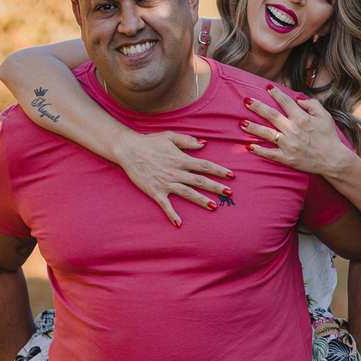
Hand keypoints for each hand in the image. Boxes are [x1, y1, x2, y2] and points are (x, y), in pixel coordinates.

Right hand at [113, 131, 233, 226]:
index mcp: (180, 158)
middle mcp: (176, 172)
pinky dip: (172, 215)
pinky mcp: (155, 191)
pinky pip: (165, 205)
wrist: (128, 149)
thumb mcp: (170, 136)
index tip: (231, 175)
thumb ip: (187, 140)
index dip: (219, 171)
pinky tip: (179, 224)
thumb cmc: (150, 142)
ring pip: (187, 193)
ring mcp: (165, 183)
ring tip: (214, 206)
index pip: (204, 166)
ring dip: (202, 200)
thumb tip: (204, 144)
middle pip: (200, 181)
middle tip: (230, 194)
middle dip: (216, 187)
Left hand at [239, 87, 352, 177]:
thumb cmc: (329, 137)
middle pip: (271, 115)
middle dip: (257, 107)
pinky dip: (259, 150)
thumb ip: (312, 105)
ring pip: (266, 133)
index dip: (275, 93)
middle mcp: (293, 130)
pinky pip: (269, 154)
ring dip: (253, 127)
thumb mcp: (325, 116)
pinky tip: (249, 146)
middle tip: (246, 100)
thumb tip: (298, 99)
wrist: (334, 160)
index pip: (286, 102)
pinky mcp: (287, 158)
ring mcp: (289, 145)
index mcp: (302, 118)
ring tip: (241, 122)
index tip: (266, 87)